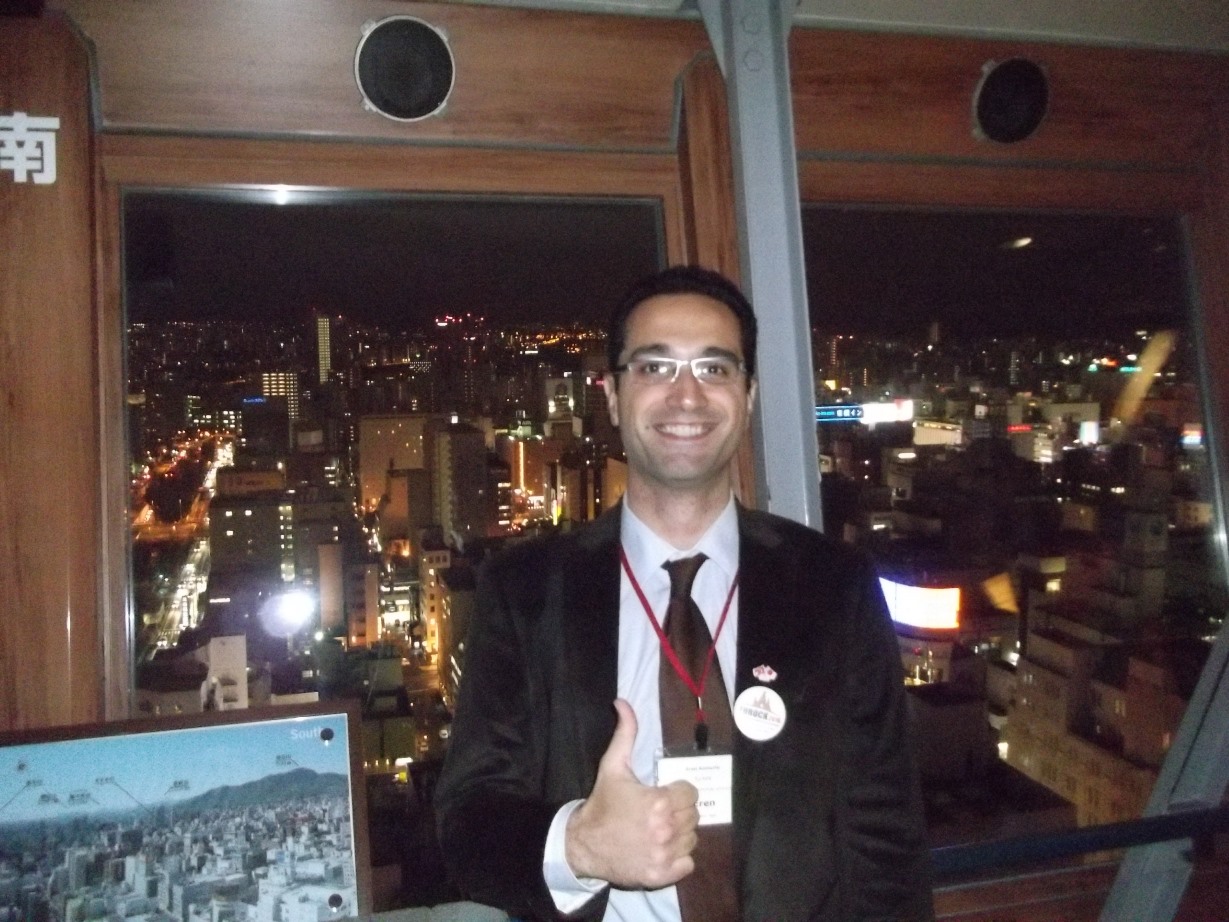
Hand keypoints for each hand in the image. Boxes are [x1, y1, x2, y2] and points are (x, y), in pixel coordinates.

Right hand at [565, 698, 699, 887]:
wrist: (583, 843)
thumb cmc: (602, 803)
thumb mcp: (613, 765)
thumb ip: (625, 733)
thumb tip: (622, 702)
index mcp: (658, 801)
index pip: (691, 793)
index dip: (678, 791)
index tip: (663, 794)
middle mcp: (666, 829)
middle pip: (693, 816)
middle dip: (679, 811)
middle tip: (659, 812)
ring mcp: (665, 855)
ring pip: (692, 839)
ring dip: (680, 834)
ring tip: (659, 830)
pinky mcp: (662, 875)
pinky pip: (688, 864)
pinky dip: (678, 859)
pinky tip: (661, 849)